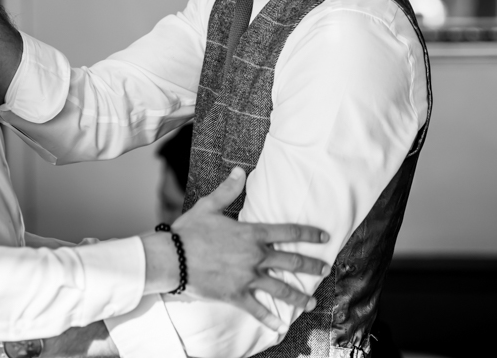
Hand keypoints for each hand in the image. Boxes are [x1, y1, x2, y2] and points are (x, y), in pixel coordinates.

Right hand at [171, 167, 329, 331]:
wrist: (171, 258)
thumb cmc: (189, 231)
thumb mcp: (209, 206)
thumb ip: (228, 190)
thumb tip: (240, 171)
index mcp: (252, 233)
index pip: (289, 231)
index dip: (309, 233)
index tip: (324, 237)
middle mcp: (255, 256)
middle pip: (292, 261)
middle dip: (312, 265)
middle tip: (325, 269)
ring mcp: (246, 277)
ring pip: (280, 288)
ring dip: (298, 295)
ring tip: (311, 302)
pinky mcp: (235, 295)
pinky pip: (256, 309)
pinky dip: (269, 318)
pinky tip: (280, 325)